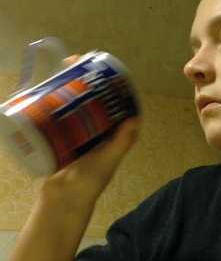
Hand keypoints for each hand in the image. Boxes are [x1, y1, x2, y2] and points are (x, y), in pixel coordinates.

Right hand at [40, 55, 140, 208]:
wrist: (64, 198)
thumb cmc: (90, 181)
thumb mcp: (108, 159)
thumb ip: (121, 142)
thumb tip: (134, 118)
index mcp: (113, 135)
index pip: (114, 104)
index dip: (109, 84)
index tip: (100, 67)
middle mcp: (98, 132)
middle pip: (93, 99)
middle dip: (84, 79)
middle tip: (72, 62)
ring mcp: (79, 133)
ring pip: (75, 104)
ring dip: (69, 86)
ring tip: (60, 70)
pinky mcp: (62, 137)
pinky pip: (60, 115)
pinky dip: (54, 101)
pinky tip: (46, 88)